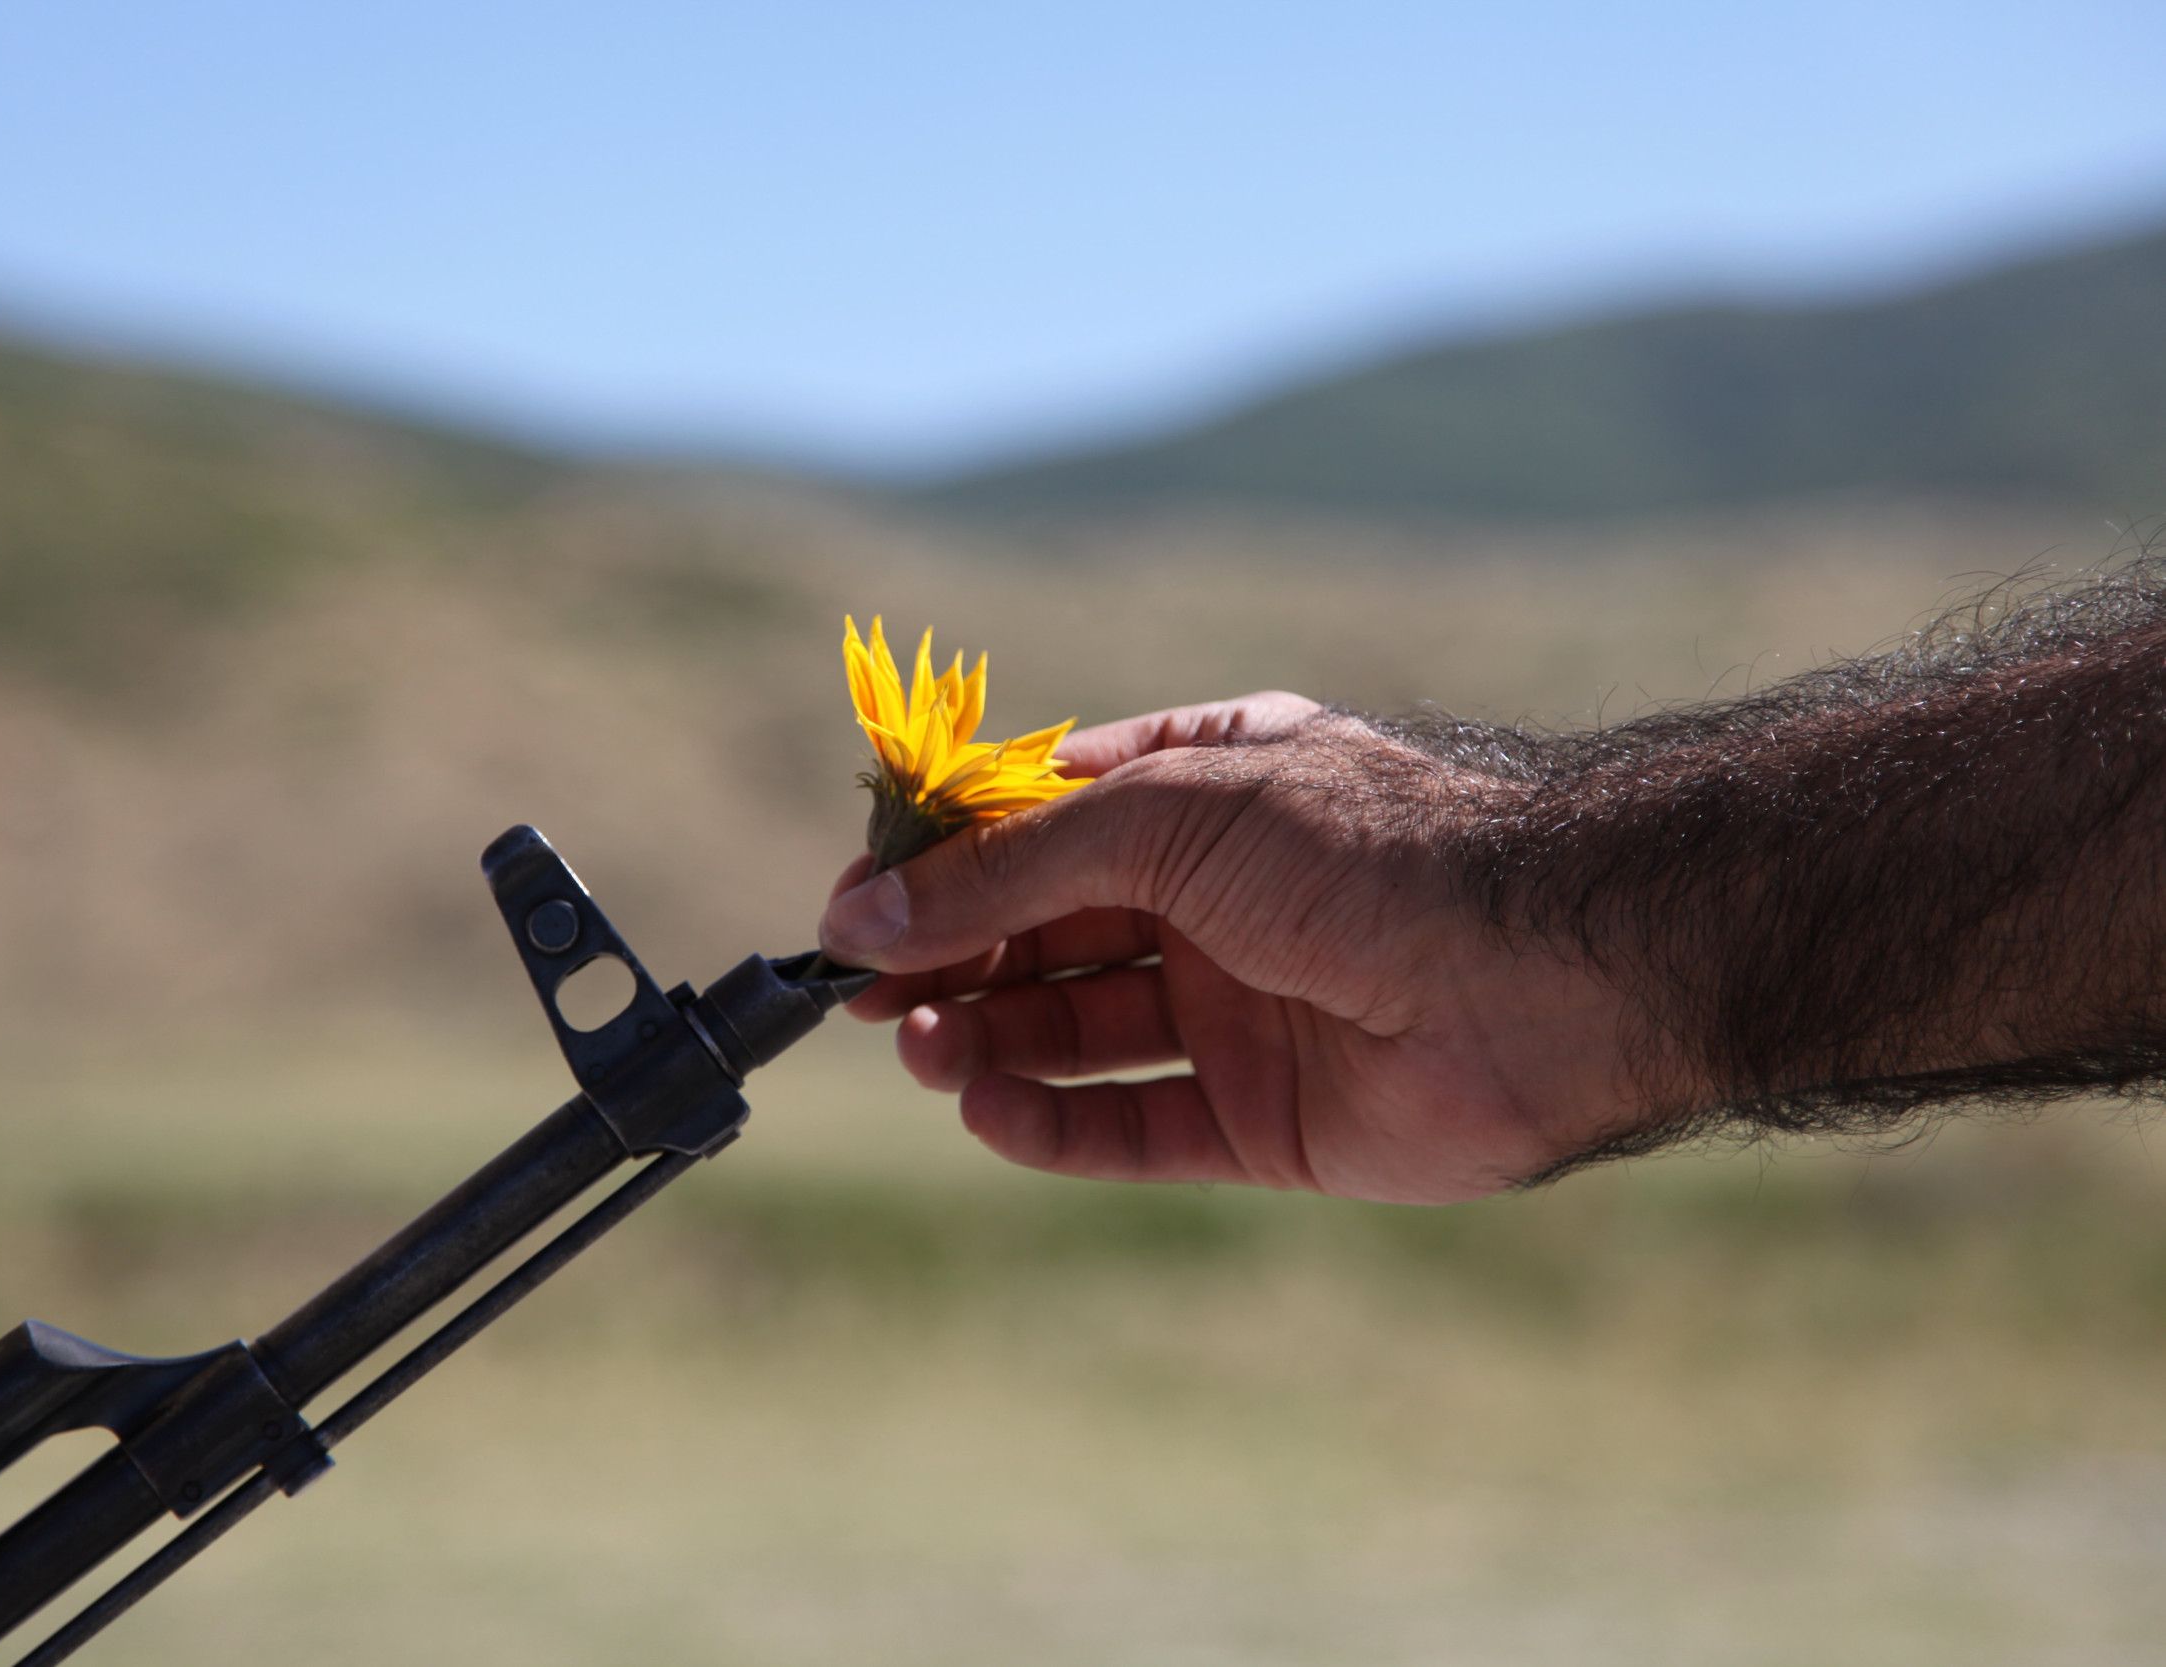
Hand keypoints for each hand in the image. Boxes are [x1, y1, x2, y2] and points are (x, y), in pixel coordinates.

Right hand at [818, 694, 1659, 1201]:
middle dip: (947, 958)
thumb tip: (869, 910)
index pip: (1037, 826)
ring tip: (913, 1045)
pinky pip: (1132, 1127)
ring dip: (982, 1037)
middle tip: (856, 992)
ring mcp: (1240, 1010)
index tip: (849, 904)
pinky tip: (985, 1108)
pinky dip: (1049, 1123)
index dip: (941, 866)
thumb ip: (1015, 868)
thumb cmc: (1370, 849)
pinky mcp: (1264, 1119)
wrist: (1550, 973)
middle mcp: (1216, 899)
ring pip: (1075, 1030)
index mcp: (1202, 794)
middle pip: (1043, 933)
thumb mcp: (1170, 817)